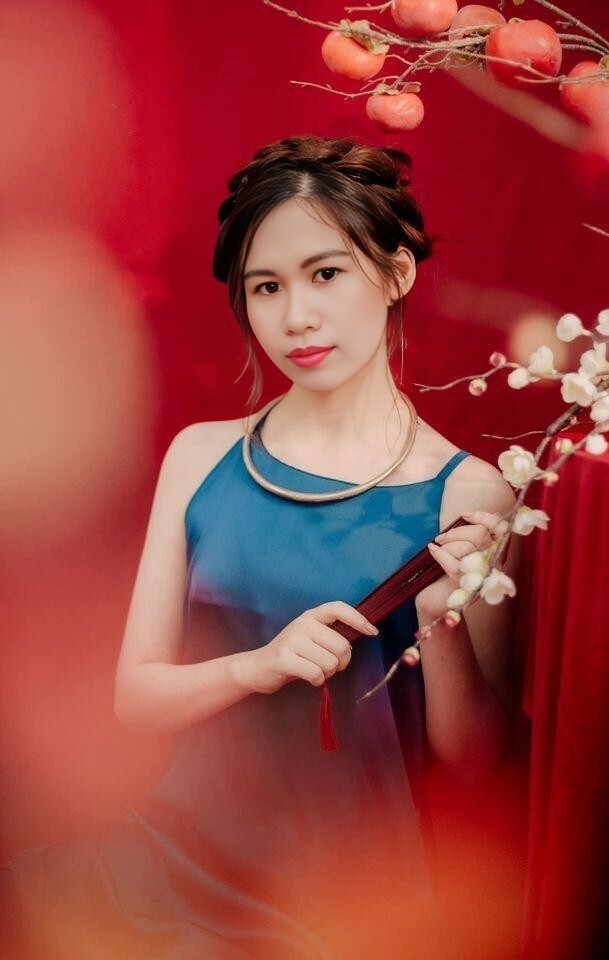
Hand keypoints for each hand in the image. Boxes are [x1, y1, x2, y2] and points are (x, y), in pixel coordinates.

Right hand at [234, 601, 377, 694]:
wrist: (258, 667)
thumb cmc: (293, 654)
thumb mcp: (311, 638)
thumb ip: (331, 634)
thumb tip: (363, 634)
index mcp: (311, 616)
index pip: (338, 608)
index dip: (358, 619)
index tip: (372, 632)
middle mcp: (302, 624)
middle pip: (342, 646)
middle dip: (342, 663)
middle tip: (330, 666)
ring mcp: (292, 640)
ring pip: (331, 663)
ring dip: (328, 673)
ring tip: (315, 671)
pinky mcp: (284, 658)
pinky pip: (317, 674)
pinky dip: (317, 680)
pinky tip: (308, 678)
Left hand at [415, 509, 509, 622]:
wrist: (437, 600)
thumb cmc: (454, 572)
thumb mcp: (469, 550)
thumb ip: (482, 535)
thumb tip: (497, 515)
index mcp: (497, 554)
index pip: (501, 529)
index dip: (485, 518)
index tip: (464, 514)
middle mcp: (494, 566)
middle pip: (480, 534)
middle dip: (457, 531)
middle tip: (441, 537)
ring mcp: (481, 577)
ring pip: (468, 546)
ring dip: (447, 544)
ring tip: (438, 546)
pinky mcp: (466, 586)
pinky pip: (453, 563)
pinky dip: (439, 554)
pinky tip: (432, 550)